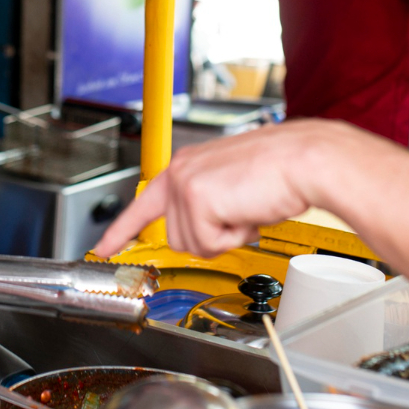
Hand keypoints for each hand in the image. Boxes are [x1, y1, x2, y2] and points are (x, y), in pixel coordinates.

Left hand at [94, 119, 375, 258]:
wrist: (305, 161)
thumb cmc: (281, 173)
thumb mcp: (233, 186)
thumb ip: (208, 203)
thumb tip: (204, 229)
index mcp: (186, 166)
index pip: (145, 205)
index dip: (121, 230)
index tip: (103, 248)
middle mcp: (180, 172)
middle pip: (177, 238)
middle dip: (211, 238)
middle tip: (240, 216)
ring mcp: (185, 185)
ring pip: (190, 245)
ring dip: (224, 238)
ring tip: (246, 209)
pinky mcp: (197, 199)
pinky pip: (208, 243)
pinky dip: (234, 237)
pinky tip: (248, 212)